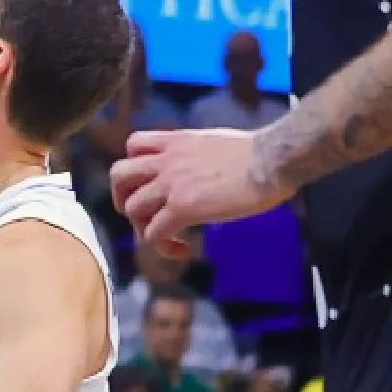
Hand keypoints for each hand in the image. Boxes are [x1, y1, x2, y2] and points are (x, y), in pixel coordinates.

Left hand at [109, 128, 285, 253]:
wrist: (273, 159)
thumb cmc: (260, 152)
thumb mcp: (216, 142)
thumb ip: (198, 154)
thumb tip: (205, 169)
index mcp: (176, 141)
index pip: (133, 145)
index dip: (134, 165)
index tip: (150, 183)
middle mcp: (167, 160)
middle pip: (118, 175)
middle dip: (122, 197)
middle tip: (141, 215)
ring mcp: (171, 184)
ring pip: (131, 207)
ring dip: (144, 228)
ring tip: (167, 238)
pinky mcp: (183, 207)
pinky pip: (154, 233)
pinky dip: (162, 246)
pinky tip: (183, 250)